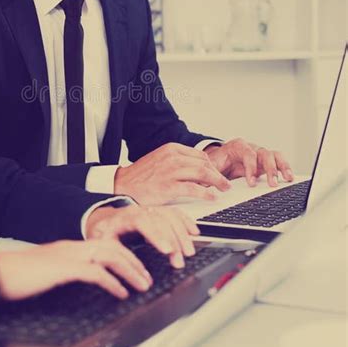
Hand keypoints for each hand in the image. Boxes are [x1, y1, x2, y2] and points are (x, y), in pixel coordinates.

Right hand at [0, 239, 152, 301]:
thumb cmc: (15, 276)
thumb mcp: (47, 273)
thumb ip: (64, 273)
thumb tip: (82, 281)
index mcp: (68, 248)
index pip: (104, 244)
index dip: (124, 255)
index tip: (137, 269)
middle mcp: (71, 248)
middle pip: (112, 246)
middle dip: (134, 261)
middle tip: (147, 277)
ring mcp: (67, 256)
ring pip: (108, 255)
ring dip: (129, 270)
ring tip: (142, 285)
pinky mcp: (61, 269)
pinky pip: (94, 272)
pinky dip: (112, 282)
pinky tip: (120, 293)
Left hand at [85, 204, 199, 268]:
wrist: (101, 219)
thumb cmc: (102, 232)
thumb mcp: (100, 242)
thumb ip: (112, 252)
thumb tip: (126, 269)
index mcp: (124, 217)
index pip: (143, 222)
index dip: (157, 235)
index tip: (167, 250)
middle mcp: (140, 211)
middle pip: (161, 220)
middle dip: (174, 241)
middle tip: (179, 260)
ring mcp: (150, 210)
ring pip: (171, 216)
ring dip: (183, 234)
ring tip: (188, 252)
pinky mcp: (157, 212)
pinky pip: (175, 213)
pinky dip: (186, 222)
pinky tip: (194, 232)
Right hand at [114, 142, 230, 205]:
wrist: (122, 186)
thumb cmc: (141, 176)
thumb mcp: (160, 160)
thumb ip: (177, 161)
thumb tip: (198, 168)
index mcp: (171, 149)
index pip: (200, 155)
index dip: (212, 165)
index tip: (217, 173)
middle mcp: (172, 157)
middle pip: (204, 163)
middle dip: (218, 174)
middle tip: (225, 183)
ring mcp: (170, 171)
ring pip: (202, 173)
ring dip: (217, 182)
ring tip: (223, 188)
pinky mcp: (169, 187)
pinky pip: (194, 189)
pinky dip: (206, 193)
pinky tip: (211, 197)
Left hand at [205, 138, 293, 186]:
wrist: (219, 160)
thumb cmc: (217, 161)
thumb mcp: (211, 165)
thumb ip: (212, 172)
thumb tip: (210, 183)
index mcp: (237, 146)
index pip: (248, 154)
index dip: (251, 168)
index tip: (251, 182)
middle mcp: (251, 148)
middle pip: (264, 153)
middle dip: (269, 169)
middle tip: (272, 184)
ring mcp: (259, 155)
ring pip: (274, 155)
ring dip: (281, 167)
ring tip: (287, 178)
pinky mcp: (265, 162)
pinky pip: (278, 161)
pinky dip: (284, 168)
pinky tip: (288, 177)